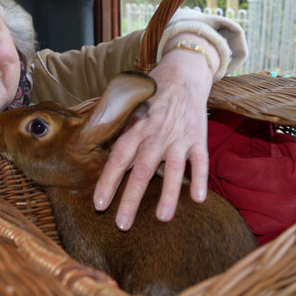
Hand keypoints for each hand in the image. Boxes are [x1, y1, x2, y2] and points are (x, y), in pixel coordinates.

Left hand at [93, 36, 214, 230]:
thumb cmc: (151, 91)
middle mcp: (156, 133)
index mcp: (135, 126)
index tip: (99, 204)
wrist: (184, 71)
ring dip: (168, 194)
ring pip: (173, 169)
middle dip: (131, 199)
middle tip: (122, 224)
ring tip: (162, 218)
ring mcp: (179, 136)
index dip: (108, 181)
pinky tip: (198, 200)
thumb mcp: (129, 104)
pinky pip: (201, 161)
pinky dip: (200, 179)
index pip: (118, 157)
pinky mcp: (199, 136)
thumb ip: (118, 128)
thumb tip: (94, 149)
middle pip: (142, 170)